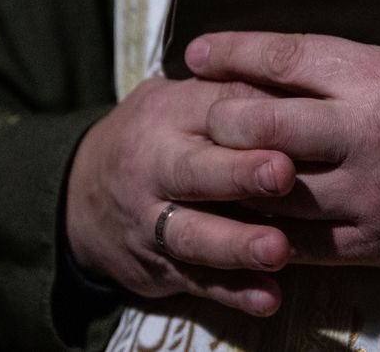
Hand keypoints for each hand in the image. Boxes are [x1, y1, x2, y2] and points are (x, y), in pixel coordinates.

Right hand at [65, 77, 295, 315]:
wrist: (80, 193)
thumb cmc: (158, 136)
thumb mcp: (178, 100)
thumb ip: (230, 92)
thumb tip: (298, 81)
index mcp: (168, 116)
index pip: (215, 107)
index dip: (254, 114)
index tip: (294, 117)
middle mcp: (156, 167)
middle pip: (195, 171)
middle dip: (239, 173)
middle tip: (282, 174)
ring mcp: (153, 222)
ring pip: (194, 235)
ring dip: (236, 245)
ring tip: (277, 249)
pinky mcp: (161, 267)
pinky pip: (197, 281)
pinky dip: (233, 292)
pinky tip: (267, 297)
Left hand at [187, 29, 379, 279]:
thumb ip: (371, 48)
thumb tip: (311, 40)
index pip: (284, 56)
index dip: (231, 51)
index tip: (195, 52)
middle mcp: (365, 133)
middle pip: (259, 124)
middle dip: (219, 118)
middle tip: (204, 115)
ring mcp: (365, 193)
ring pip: (269, 190)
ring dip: (232, 180)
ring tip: (211, 169)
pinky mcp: (372, 243)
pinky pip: (298, 244)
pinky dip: (266, 231)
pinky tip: (248, 219)